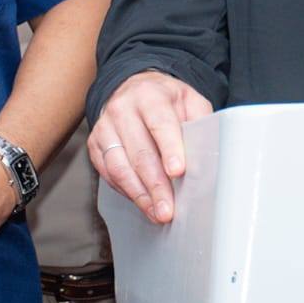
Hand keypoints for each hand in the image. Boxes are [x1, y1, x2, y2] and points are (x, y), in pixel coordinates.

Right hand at [89, 71, 211, 222]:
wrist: (133, 89)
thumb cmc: (166, 100)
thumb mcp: (189, 100)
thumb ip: (200, 122)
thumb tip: (207, 154)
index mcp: (150, 96)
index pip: (160, 123)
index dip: (169, 148)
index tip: (178, 171)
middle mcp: (122, 110)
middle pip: (139, 152)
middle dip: (155, 185)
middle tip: (168, 209)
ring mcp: (105, 128)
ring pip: (119, 167)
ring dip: (139, 195)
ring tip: (156, 213)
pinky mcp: (95, 145)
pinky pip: (108, 174)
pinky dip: (126, 191)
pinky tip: (142, 203)